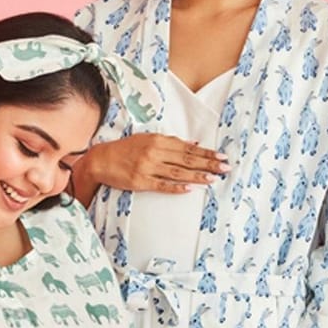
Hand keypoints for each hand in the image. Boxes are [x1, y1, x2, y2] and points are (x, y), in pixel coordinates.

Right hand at [89, 133, 229, 192]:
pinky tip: (190, 188)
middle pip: (186, 159)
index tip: (221, 156)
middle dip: (208, 164)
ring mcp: (147, 168)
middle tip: (225, 168)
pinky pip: (162, 185)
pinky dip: (176, 187)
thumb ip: (170, 142)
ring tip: (213, 179)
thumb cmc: (125, 149)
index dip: (206, 152)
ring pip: (177, 172)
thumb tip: (193, 143)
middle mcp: (154, 153)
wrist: (101, 159)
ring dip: (197, 176)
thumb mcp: (147, 139)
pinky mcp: (140, 181)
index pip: (187, 148)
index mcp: (157, 140)